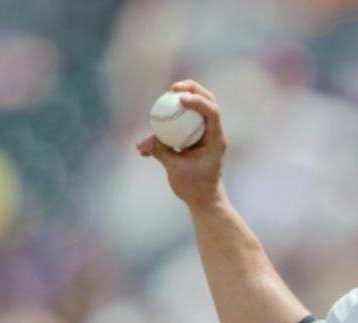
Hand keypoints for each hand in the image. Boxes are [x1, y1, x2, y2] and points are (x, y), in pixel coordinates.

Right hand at [137, 80, 226, 207]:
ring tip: (161, 103)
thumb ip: (160, 152)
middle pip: (207, 102)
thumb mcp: (175, 169)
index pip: (212, 112)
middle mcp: (213, 133)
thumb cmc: (195, 188)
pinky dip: (168, 124)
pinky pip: (182, 124)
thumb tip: (141, 142)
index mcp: (216, 139)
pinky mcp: (194, 139)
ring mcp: (204, 135)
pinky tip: (149, 139)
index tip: (179, 97)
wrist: (204, 200)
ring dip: (179, 102)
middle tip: (173, 88)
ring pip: (195, 110)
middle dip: (192, 89)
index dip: (198, 100)